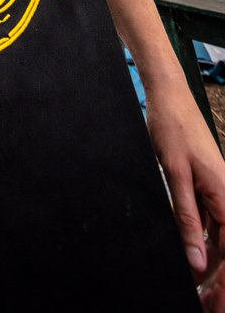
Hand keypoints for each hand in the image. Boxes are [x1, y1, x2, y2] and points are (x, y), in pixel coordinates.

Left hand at [146, 85, 224, 309]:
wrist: (169, 97)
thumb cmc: (172, 129)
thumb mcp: (175, 175)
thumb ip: (187, 219)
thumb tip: (197, 260)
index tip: (217, 305)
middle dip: (221, 281)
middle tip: (207, 306)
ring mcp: (220, 193)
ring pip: (222, 240)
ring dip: (213, 267)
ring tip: (200, 293)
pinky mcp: (208, 189)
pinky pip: (212, 226)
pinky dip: (204, 246)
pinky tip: (193, 261)